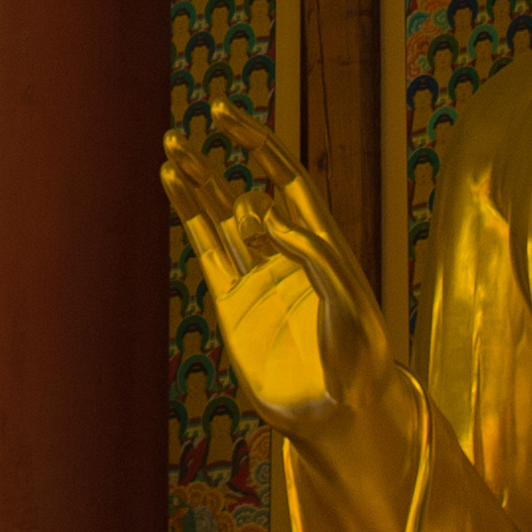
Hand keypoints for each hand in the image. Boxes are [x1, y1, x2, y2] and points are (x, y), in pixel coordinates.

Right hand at [165, 98, 388, 433]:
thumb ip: (314, 258)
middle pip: (248, 185)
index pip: (286, 178)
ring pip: (219, 213)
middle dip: (226, 151)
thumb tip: (267, 210)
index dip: (259, 144)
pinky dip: (188, 216)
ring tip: (171, 145)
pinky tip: (171, 186)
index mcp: (322, 242)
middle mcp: (286, 250)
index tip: (229, 117)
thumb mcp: (349, 307)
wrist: (339, 414)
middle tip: (198, 117)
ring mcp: (256, 275)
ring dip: (198, 178)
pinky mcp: (232, 303)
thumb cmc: (360, 361)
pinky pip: (205, 249)